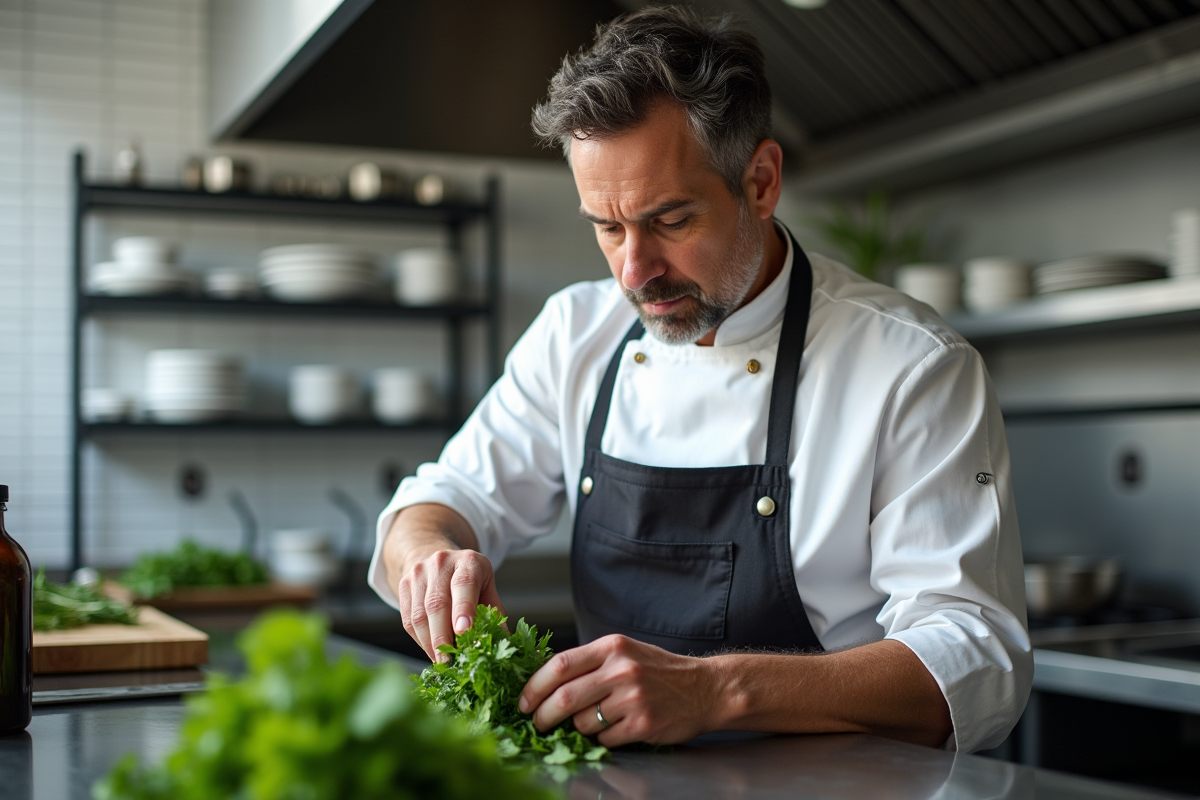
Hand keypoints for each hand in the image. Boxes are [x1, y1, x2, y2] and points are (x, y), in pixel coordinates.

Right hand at [396, 548, 505, 661]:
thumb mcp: (486, 586)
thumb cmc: (468, 577)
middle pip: (437, 604)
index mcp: (468, 561)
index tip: (464, 632)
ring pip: (419, 615)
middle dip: (442, 636)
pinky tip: (431, 650)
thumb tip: (502, 641)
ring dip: (430, 643)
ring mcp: (418, 573)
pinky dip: (419, 639)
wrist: (436, 556)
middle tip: (449, 660)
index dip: (463, 609)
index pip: (464, 584)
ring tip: (441, 661)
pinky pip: (408, 619)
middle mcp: (440, 563)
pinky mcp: (403, 585)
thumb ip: (493, 612)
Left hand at [518, 634, 721, 746]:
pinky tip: (616, 729)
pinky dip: (603, 738)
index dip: (534, 686)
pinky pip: (605, 738)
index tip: (523, 701)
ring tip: (591, 722)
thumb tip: (545, 683)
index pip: (559, 665)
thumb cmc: (658, 671)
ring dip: (578, 728)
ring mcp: (632, 697)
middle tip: (537, 723)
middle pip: (564, 697)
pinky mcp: (642, 723)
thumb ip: (590, 663)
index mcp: (611, 647)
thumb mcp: (624, 652)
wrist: (704, 688)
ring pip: (582, 722)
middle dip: (543, 715)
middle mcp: (621, 669)